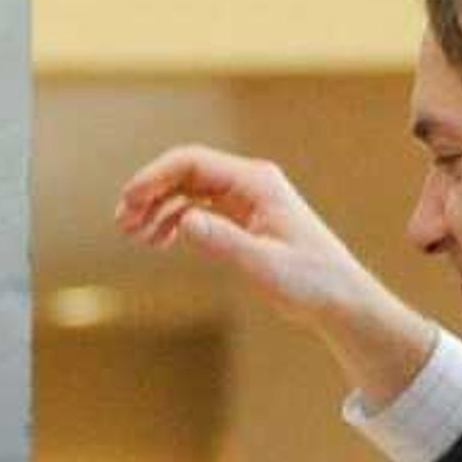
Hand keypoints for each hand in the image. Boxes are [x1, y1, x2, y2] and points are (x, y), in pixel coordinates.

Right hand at [114, 144, 438, 406]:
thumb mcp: (264, 264)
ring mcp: (244, 200)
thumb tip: (183, 221)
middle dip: (149, 193)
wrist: (338, 299)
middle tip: (122, 225)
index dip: (154, 177)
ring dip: (156, 208)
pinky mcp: (242, 220)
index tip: (127, 201)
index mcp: (256, 182)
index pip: (192, 162)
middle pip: (184, 172)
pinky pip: (197, 209)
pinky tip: (157, 242)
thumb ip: (223, 241)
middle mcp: (249, 184)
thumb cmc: (310, 281)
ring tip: (132, 236)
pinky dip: (172, 221)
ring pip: (186, 191)